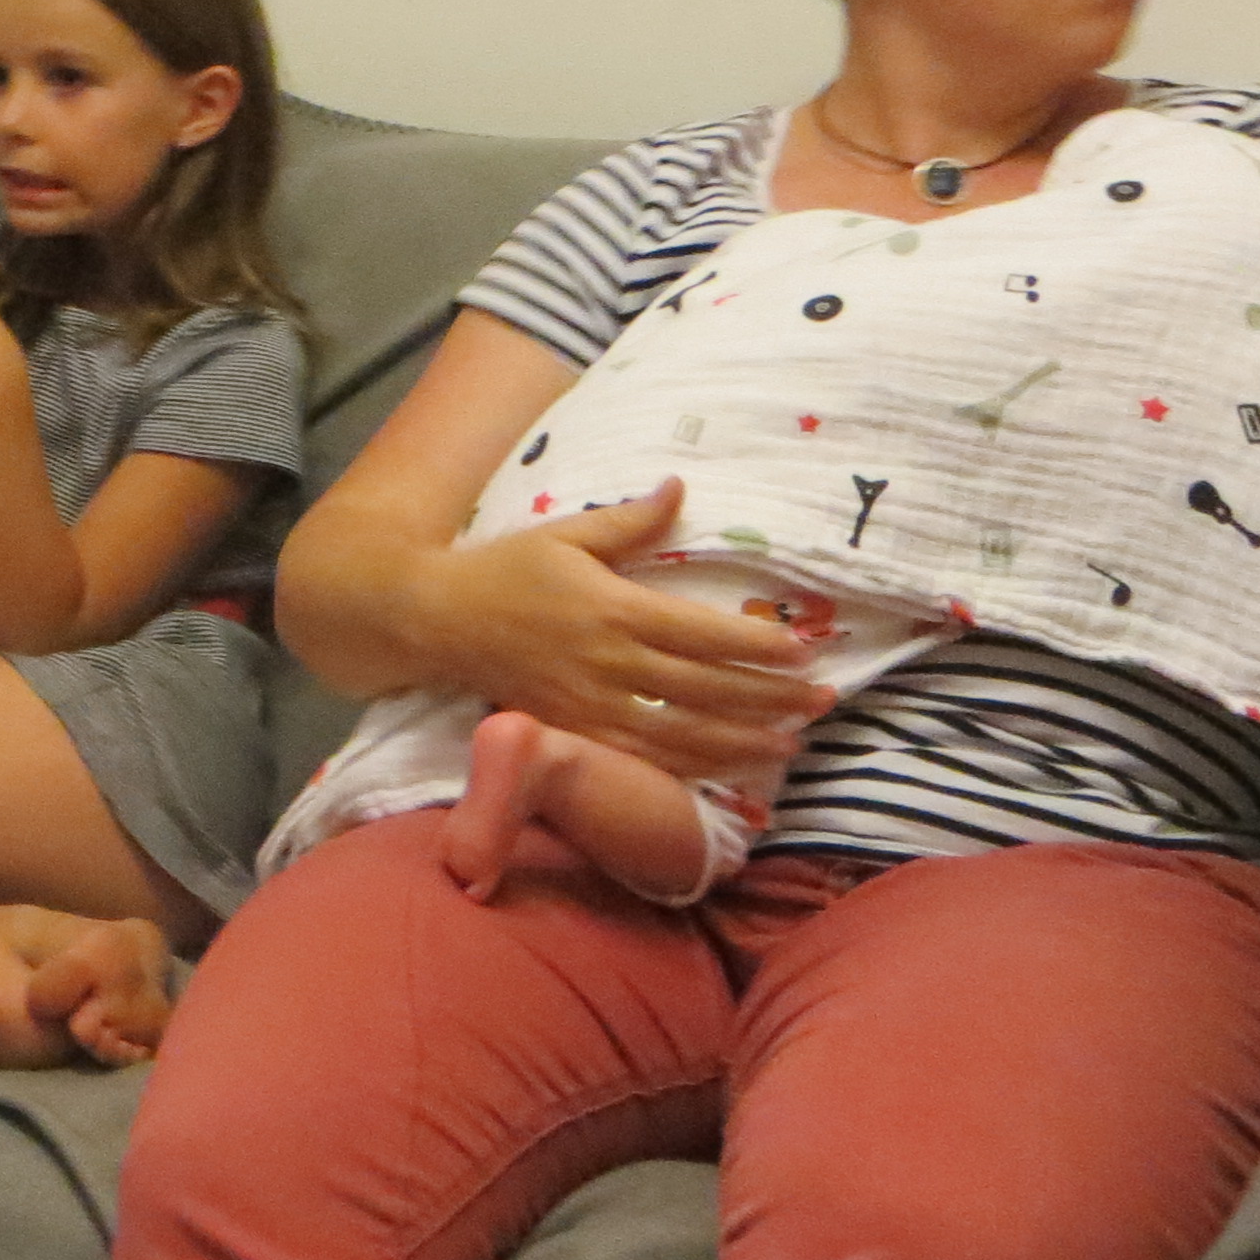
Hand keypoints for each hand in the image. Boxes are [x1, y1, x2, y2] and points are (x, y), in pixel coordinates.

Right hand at [419, 480, 833, 784]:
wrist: (436, 621)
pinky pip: (642, 758)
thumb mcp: (566, 533)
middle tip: (823, 700)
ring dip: (742, 742)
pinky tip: (726, 771)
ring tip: (791, 744)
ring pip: (682, 734)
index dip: (758, 647)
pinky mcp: (575, 731)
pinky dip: (690, 768)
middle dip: (770, 698)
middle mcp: (609, 663)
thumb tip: (681, 488)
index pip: (702, 634)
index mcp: (613, 608)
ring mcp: (592, 705)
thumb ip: (630, 520)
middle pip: (706, 690)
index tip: (804, 651)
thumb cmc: (504, 570)